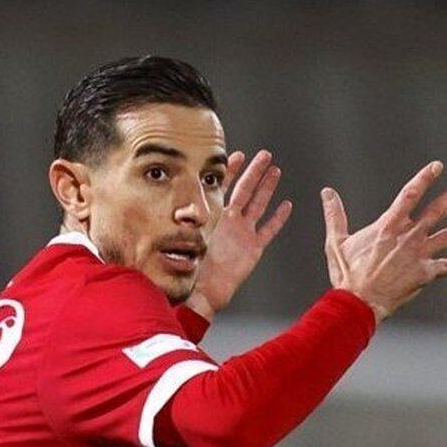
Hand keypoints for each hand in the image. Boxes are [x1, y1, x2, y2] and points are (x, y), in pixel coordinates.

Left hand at [186, 149, 292, 318]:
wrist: (203, 292)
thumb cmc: (190, 268)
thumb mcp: (185, 240)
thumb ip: (182, 223)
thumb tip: (160, 206)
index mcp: (214, 217)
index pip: (223, 187)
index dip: (230, 171)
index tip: (237, 154)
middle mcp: (230, 222)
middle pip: (246, 190)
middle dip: (255, 171)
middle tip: (265, 154)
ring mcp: (243, 234)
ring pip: (259, 205)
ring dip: (267, 188)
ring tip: (275, 170)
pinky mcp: (253, 248)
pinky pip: (269, 230)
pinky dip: (278, 218)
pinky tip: (286, 205)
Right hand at [322, 160, 446, 323]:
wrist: (359, 302)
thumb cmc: (346, 273)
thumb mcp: (336, 242)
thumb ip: (335, 215)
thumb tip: (327, 192)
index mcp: (388, 226)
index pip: (410, 194)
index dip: (425, 178)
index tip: (437, 166)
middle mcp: (409, 237)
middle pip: (437, 211)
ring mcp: (420, 255)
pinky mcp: (425, 274)